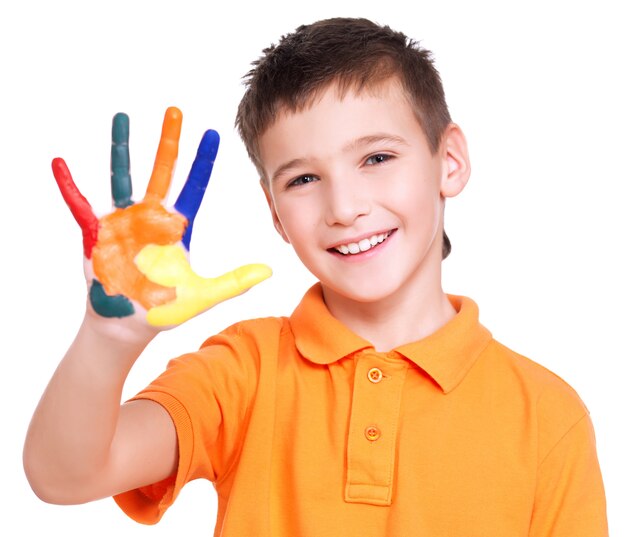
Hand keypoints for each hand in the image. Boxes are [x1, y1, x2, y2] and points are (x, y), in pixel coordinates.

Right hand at [52, 107, 270, 327]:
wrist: (127, 325)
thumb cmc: (163, 309)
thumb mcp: (203, 295)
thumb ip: (234, 282)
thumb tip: (269, 272)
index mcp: (176, 227)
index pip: (194, 186)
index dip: (204, 161)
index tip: (213, 133)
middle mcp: (150, 217)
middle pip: (162, 171)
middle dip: (169, 141)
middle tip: (175, 110)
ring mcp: (122, 221)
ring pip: (122, 175)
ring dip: (122, 147)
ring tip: (122, 117)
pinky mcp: (97, 233)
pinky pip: (80, 205)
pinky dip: (70, 186)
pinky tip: (61, 163)